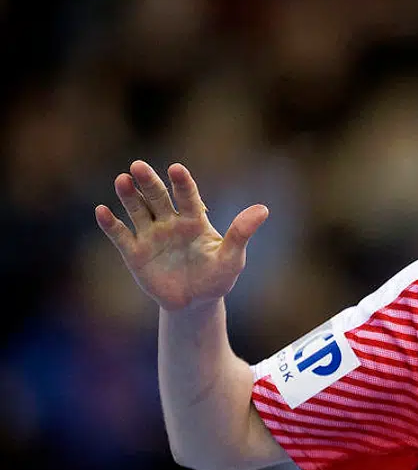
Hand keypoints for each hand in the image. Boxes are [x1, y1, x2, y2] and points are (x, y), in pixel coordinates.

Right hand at [95, 160, 267, 312]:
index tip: (176, 169)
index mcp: (195, 220)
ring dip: (128, 196)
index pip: (188, 197)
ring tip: (122, 180)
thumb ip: (241, 233)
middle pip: (158, 198)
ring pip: (137, 211)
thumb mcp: (232, 258)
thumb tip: (263, 209)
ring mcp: (150, 236)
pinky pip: (120, 236)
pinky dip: (110, 224)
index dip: (182, 183)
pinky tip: (102, 211)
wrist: (195, 303)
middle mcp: (170, 222)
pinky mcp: (134, 253)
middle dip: (149, 182)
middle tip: (139, 166)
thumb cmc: (217, 277)